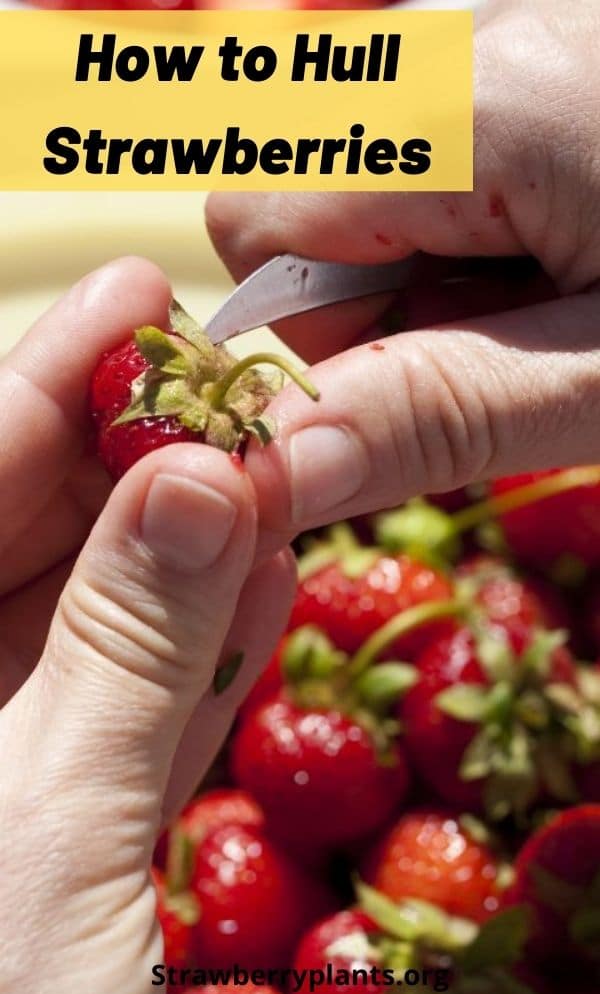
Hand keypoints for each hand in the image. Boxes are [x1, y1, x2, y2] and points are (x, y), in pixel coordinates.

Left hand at [0, 258, 294, 993]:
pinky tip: (267, 581)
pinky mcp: (56, 824)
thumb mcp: (45, 834)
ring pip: (91, 622)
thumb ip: (130, 649)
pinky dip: (200, 651)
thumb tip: (204, 481)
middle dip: (130, 453)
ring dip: (187, 549)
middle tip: (220, 372)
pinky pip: (129, 709)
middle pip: (22, 538)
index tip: (137, 297)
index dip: (43, 383)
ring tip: (266, 465)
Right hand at [206, 0, 599, 559]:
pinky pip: (420, 157)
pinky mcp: (517, 64)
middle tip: (494, 337)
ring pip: (355, 181)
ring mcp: (493, 40)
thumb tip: (268, 470)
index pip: (252, 221)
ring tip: (540, 291)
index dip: (308, 331)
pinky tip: (547, 248)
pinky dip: (458, 226)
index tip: (410, 377)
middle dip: (367, 297)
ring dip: (419, 268)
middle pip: (294, 195)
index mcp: (476, 104)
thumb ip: (435, 413)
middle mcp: (465, 38)